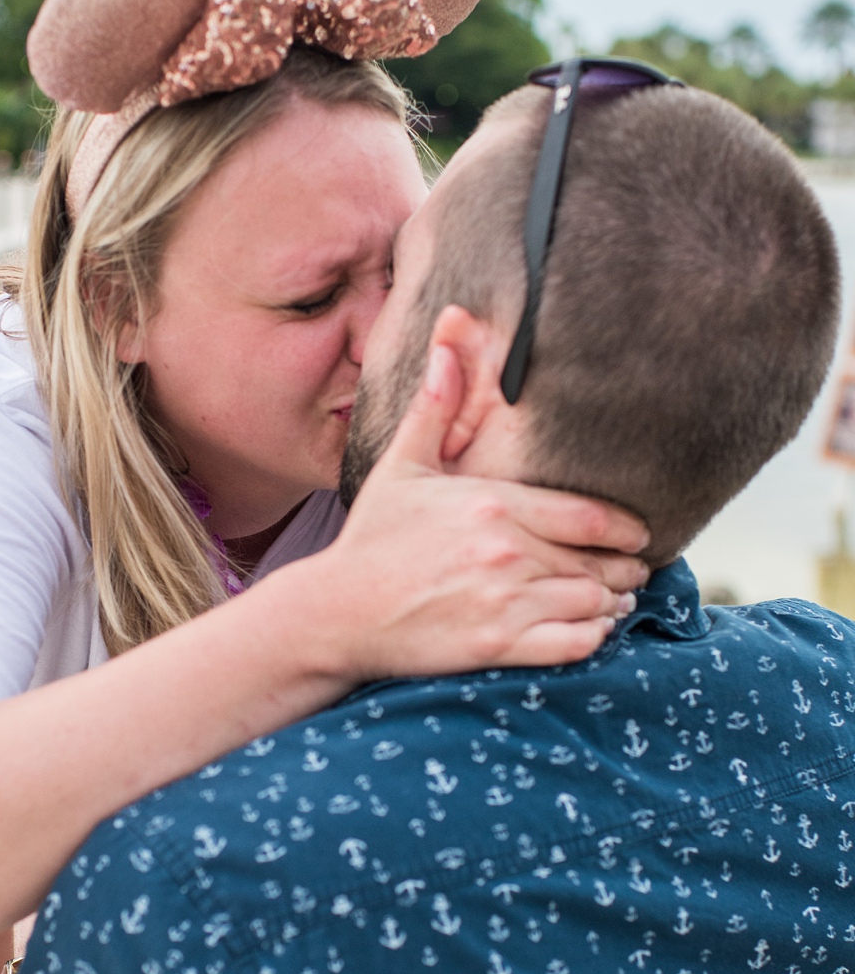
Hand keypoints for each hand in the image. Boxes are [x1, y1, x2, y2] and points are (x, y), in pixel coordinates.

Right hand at [305, 345, 649, 683]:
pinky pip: (574, 643)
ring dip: (612, 603)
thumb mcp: (402, 468)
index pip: (589, 516)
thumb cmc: (370, 541)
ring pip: (593, 602)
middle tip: (633, 573)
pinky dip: (593, 637)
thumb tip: (449, 328)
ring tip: (616, 601)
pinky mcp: (497, 646)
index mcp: (493, 503)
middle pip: (599, 562)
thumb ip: (437, 407)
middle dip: (624, 569)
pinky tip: (591, 631)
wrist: (335, 612)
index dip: (626, 529)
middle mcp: (506, 551)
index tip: (638, 535)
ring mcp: (504, 601)